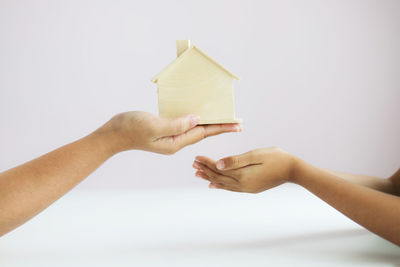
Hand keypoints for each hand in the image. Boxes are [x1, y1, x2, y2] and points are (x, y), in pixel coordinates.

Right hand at [95, 111, 241, 154]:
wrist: (112, 135)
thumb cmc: (130, 129)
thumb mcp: (154, 125)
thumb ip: (176, 124)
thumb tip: (197, 120)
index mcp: (175, 142)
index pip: (203, 133)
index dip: (221, 127)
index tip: (238, 124)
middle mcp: (175, 142)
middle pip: (202, 132)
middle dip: (220, 127)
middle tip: (238, 123)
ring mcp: (169, 138)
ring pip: (194, 129)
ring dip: (209, 124)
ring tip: (223, 120)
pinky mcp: (164, 131)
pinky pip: (184, 125)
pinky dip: (194, 120)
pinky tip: (198, 116)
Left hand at [193, 147, 296, 192]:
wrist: (292, 170)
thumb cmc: (276, 158)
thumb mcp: (255, 155)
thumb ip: (236, 160)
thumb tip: (218, 164)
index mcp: (242, 175)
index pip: (219, 169)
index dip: (206, 163)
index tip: (196, 157)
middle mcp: (242, 185)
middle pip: (218, 178)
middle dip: (205, 170)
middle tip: (193, 164)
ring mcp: (246, 188)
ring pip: (223, 184)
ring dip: (210, 178)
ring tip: (198, 174)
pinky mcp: (250, 188)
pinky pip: (230, 188)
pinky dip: (220, 185)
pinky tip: (213, 185)